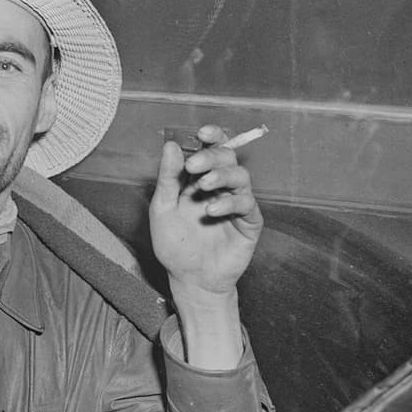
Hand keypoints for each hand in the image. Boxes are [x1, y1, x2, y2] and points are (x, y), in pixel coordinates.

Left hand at [149, 125, 263, 367]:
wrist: (190, 279)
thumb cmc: (175, 245)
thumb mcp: (163, 209)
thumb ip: (168, 178)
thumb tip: (171, 145)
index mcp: (199, 179)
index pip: (210, 149)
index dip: (211, 137)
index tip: (202, 132)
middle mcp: (220, 187)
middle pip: (227, 158)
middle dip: (212, 156)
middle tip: (195, 165)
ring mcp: (236, 203)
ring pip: (240, 176)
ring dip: (222, 176)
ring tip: (203, 186)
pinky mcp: (249, 222)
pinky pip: (246, 204)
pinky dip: (229, 203)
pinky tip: (211, 211)